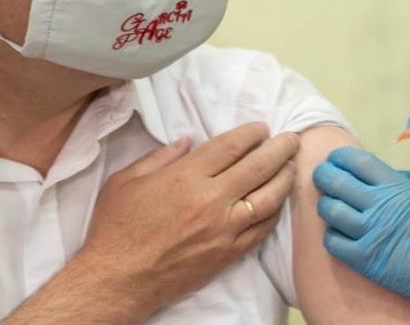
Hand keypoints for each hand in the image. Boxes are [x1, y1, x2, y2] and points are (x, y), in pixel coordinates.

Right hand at [78, 123, 299, 316]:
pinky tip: (279, 201)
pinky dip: (275, 211)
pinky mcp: (229, 253)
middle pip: (258, 167)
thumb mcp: (125, 181)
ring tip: (293, 165)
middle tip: (292, 139)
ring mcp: (224, 229)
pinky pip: (262, 229)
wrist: (118, 280)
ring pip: (269, 198)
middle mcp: (211, 200)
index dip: (251, 134)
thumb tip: (187, 141)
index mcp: (186, 177)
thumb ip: (160, 156)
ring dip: (285, 178)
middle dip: (280, 149)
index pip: (231, 146)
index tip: (261, 128)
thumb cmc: (116, 228)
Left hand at [313, 147, 409, 317]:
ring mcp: (370, 232)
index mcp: (396, 186)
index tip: (335, 159)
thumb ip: (400, 186)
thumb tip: (378, 181)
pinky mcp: (366, 260)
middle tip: (322, 177)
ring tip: (329, 205)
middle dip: (323, 176)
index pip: (356, 161)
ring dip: (325, 205)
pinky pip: (333, 243)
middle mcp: (379, 205)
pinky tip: (338, 234)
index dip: (339, 157)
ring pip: (330, 210)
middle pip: (336, 181)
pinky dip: (331, 236)